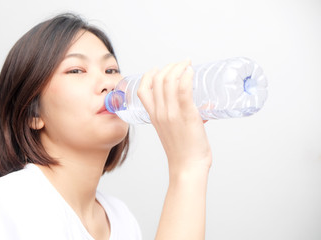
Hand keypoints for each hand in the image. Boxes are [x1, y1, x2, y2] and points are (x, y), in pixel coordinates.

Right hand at [137, 60, 211, 176]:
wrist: (187, 167)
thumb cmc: (182, 152)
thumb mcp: (172, 132)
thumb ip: (181, 117)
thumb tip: (205, 107)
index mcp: (153, 116)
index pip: (143, 89)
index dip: (149, 75)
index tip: (158, 69)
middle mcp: (160, 112)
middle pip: (158, 80)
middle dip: (169, 66)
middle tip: (181, 64)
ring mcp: (172, 113)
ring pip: (169, 81)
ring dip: (179, 67)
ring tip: (188, 64)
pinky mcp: (186, 115)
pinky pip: (182, 89)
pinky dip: (186, 76)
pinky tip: (191, 71)